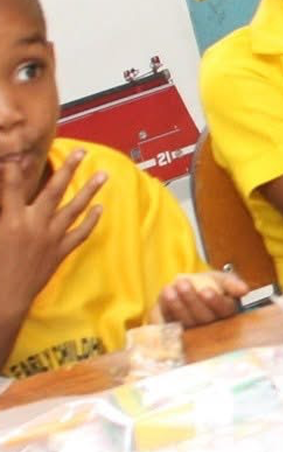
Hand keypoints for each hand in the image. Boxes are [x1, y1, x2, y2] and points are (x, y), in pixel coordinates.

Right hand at [0, 152, 104, 320]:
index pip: (11, 185)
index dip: (12, 168)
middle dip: (68, 168)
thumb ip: (0, 214)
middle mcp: (34, 223)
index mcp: (10, 219)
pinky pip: (80, 233)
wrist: (4, 299)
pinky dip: (91, 221)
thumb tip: (6, 206)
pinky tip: (100, 208)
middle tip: (82, 152)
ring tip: (103, 174)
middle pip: (53, 189)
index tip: (18, 153)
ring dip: (89, 190)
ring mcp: (50, 237)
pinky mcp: (59, 252)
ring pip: (74, 208)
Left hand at [152, 271, 247, 326]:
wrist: (188, 290)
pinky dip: (164, 312)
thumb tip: (244, 290)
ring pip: (185, 323)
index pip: (224, 311)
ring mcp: (191, 333)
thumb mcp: (221, 280)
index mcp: (227, 315)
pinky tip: (161, 299)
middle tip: (182, 284)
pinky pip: (168, 326)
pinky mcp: (173, 334)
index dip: (215, 302)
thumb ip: (232, 283)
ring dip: (176, 306)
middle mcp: (211, 328)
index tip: (206, 290)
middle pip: (203, 318)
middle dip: (191, 300)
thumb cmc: (209, 285)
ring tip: (169, 289)